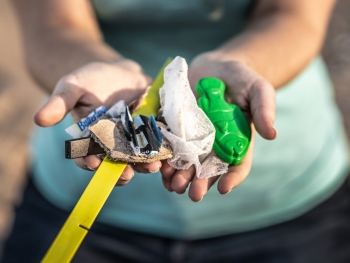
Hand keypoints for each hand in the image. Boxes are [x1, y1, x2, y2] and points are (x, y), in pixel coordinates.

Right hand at [34, 58, 161, 184]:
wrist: (118, 72)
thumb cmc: (90, 80)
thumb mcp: (73, 87)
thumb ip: (59, 103)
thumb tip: (38, 120)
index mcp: (91, 140)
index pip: (87, 156)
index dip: (88, 162)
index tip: (92, 163)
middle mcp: (112, 145)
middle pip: (116, 163)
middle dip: (121, 170)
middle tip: (126, 174)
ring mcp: (133, 140)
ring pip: (138, 158)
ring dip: (145, 164)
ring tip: (153, 166)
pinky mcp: (151, 132)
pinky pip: (157, 144)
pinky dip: (162, 150)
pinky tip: (168, 154)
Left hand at [160, 51, 276, 200]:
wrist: (215, 67)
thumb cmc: (241, 78)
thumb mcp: (257, 89)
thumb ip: (264, 108)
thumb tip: (273, 134)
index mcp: (237, 140)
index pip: (238, 164)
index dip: (232, 178)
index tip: (223, 188)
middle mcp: (215, 143)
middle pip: (209, 169)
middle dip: (200, 183)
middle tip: (192, 194)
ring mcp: (194, 137)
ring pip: (187, 162)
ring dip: (180, 176)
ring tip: (172, 185)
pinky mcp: (177, 127)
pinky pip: (170, 146)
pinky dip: (165, 158)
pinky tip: (159, 168)